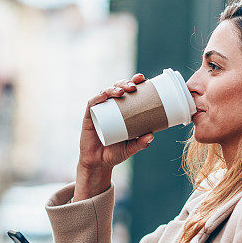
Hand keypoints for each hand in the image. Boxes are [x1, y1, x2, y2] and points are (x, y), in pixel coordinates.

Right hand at [75, 73, 153, 199]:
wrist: (98, 163)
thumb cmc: (116, 152)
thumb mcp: (131, 148)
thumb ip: (141, 143)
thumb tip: (152, 135)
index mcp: (123, 110)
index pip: (129, 91)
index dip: (135, 82)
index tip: (144, 79)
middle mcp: (111, 107)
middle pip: (118, 88)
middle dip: (126, 83)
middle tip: (134, 87)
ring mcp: (99, 110)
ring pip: (105, 92)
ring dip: (114, 88)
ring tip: (122, 92)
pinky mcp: (89, 116)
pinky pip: (92, 103)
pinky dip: (98, 98)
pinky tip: (104, 96)